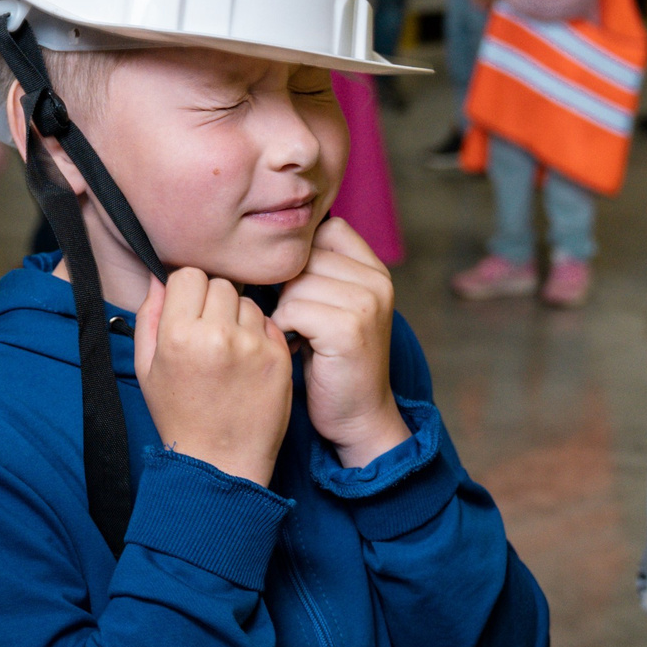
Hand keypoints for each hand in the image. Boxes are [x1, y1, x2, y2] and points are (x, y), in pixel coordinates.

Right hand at [134, 268, 291, 486]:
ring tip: (228, 349)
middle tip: (208, 332)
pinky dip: (258, 334)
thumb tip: (159, 277)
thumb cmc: (179, 415)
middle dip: (213, 302)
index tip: (188, 309)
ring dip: (237, 317)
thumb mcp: (146, 368)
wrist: (220, 462)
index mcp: (180, 335)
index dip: (187, 290)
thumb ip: (148, 316)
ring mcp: (253, 345)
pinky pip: (269, 322)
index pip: (189, 275)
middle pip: (220, 283)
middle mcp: (218, 335)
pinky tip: (247, 360)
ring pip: (247, 301)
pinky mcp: (279, 357)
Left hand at [268, 218, 408, 466]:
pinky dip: (284, 330)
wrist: (358, 416)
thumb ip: (318, 272)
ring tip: (300, 336)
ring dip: (284, 312)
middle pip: (304, 257)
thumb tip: (268, 241)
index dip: (302, 257)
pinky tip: (297, 347)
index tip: (300, 290)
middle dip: (288, 289)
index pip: (327, 230)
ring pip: (295, 284)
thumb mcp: (333, 307)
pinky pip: (292, 310)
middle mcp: (377, 281)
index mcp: (375, 270)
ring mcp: (367, 303)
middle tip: (298, 323)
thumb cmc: (332, 362)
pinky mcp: (349, 328)